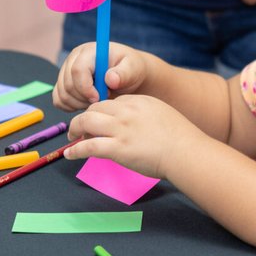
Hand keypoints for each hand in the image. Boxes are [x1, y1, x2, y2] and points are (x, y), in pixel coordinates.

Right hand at [53, 42, 149, 110]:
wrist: (127, 75)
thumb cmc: (130, 69)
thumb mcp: (133, 68)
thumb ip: (123, 73)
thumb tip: (110, 79)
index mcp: (89, 51)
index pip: (77, 70)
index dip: (86, 88)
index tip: (99, 97)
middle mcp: (74, 59)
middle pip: (68, 85)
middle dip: (85, 98)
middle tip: (102, 99)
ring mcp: (66, 71)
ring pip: (62, 94)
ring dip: (79, 103)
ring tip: (98, 101)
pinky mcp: (63, 84)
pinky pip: (58, 100)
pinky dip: (71, 106)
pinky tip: (87, 104)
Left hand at [64, 95, 204, 179]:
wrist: (186, 152)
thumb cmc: (180, 138)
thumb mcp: (161, 115)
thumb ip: (144, 116)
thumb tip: (131, 126)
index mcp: (137, 101)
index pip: (110, 103)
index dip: (101, 113)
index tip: (98, 122)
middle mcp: (126, 112)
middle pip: (94, 108)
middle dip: (84, 118)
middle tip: (80, 129)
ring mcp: (120, 129)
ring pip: (86, 122)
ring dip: (75, 129)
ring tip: (72, 138)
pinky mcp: (117, 149)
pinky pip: (89, 146)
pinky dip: (75, 150)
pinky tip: (70, 154)